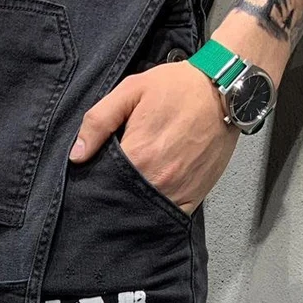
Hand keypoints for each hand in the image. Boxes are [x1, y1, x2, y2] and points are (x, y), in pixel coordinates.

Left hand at [69, 61, 239, 215]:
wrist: (226, 88)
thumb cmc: (177, 86)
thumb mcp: (131, 91)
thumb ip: (98, 122)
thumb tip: (76, 156)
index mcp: (137, 156)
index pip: (102, 184)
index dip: (93, 183)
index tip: (90, 180)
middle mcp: (157, 180)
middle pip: (121, 202)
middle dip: (110, 198)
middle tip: (105, 191)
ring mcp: (177, 192)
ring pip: (143, 213)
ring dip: (131, 208)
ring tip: (124, 197)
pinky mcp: (194, 197)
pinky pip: (168, 216)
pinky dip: (155, 213)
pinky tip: (147, 203)